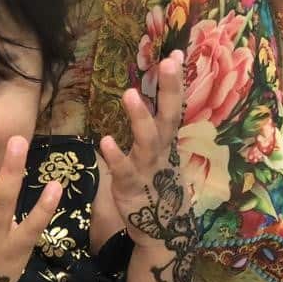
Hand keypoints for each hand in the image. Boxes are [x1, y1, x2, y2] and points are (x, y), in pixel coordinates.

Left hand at [98, 52, 192, 249]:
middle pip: (168, 116)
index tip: (177, 53)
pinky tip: (105, 141)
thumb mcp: (159, 153)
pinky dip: (116, 156)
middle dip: (170, 89)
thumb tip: (146, 101)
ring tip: (130, 94)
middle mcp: (161, 150)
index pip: (174, 105)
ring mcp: (148, 167)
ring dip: (139, 118)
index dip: (176, 81)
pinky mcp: (131, 186)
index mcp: (167, 140)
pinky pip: (123, 169)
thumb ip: (154, 126)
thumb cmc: (156, 184)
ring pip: (147, 140)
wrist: (162, 229)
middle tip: (169, 63)